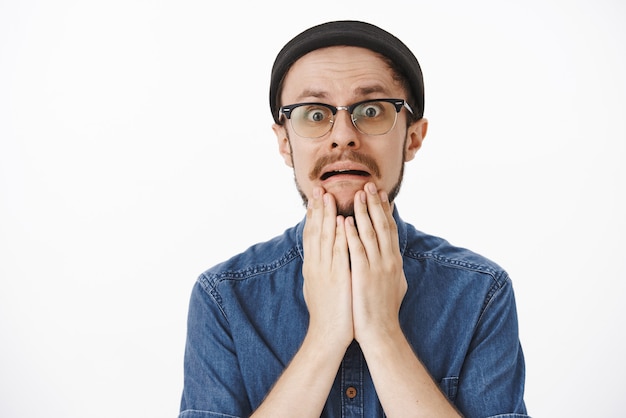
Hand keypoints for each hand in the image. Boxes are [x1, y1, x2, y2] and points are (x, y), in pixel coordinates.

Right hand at [302, 187, 353, 348]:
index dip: (313, 215)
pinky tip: (341, 221)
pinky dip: (338, 235)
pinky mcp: (337, 278)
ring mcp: (325, 271)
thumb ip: (321, 269)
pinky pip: (337, 252)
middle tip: (319, 188)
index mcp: (312, 266)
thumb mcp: (320, 286)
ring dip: (326, 215)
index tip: (315, 198)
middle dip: (317, 208)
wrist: (328, 335)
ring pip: (324, 237)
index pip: (311, 235)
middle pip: (315, 231)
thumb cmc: (328, 312)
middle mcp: (315, 265)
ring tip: (328, 196)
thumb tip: (322, 256)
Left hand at [344, 182, 406, 344]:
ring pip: (370, 233)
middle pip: (381, 226)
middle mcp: (388, 260)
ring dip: (363, 212)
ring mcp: (377, 267)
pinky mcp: (363, 275)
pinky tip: (346, 221)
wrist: (380, 332)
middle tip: (369, 185)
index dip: (384, 210)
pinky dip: (351, 234)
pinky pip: (357, 250)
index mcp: (393, 261)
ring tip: (358, 194)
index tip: (380, 194)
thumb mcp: (393, 283)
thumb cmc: (383, 310)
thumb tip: (392, 254)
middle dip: (375, 204)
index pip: (389, 229)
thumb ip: (390, 266)